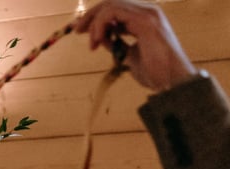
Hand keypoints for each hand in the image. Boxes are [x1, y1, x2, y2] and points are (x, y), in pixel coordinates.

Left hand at [75, 0, 196, 91]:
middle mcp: (148, 11)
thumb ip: (117, 43)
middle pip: (112, 2)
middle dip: (91, 16)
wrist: (171, 82)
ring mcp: (148, 13)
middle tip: (77, 31)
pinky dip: (100, 24)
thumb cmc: (154, 73)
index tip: (82, 32)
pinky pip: (113, 12)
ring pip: (111, 4)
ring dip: (94, 22)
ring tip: (91, 43)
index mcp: (145, 19)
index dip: (97, 18)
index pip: (117, 8)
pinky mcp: (145, 20)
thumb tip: (102, 38)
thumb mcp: (129, 55)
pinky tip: (97, 41)